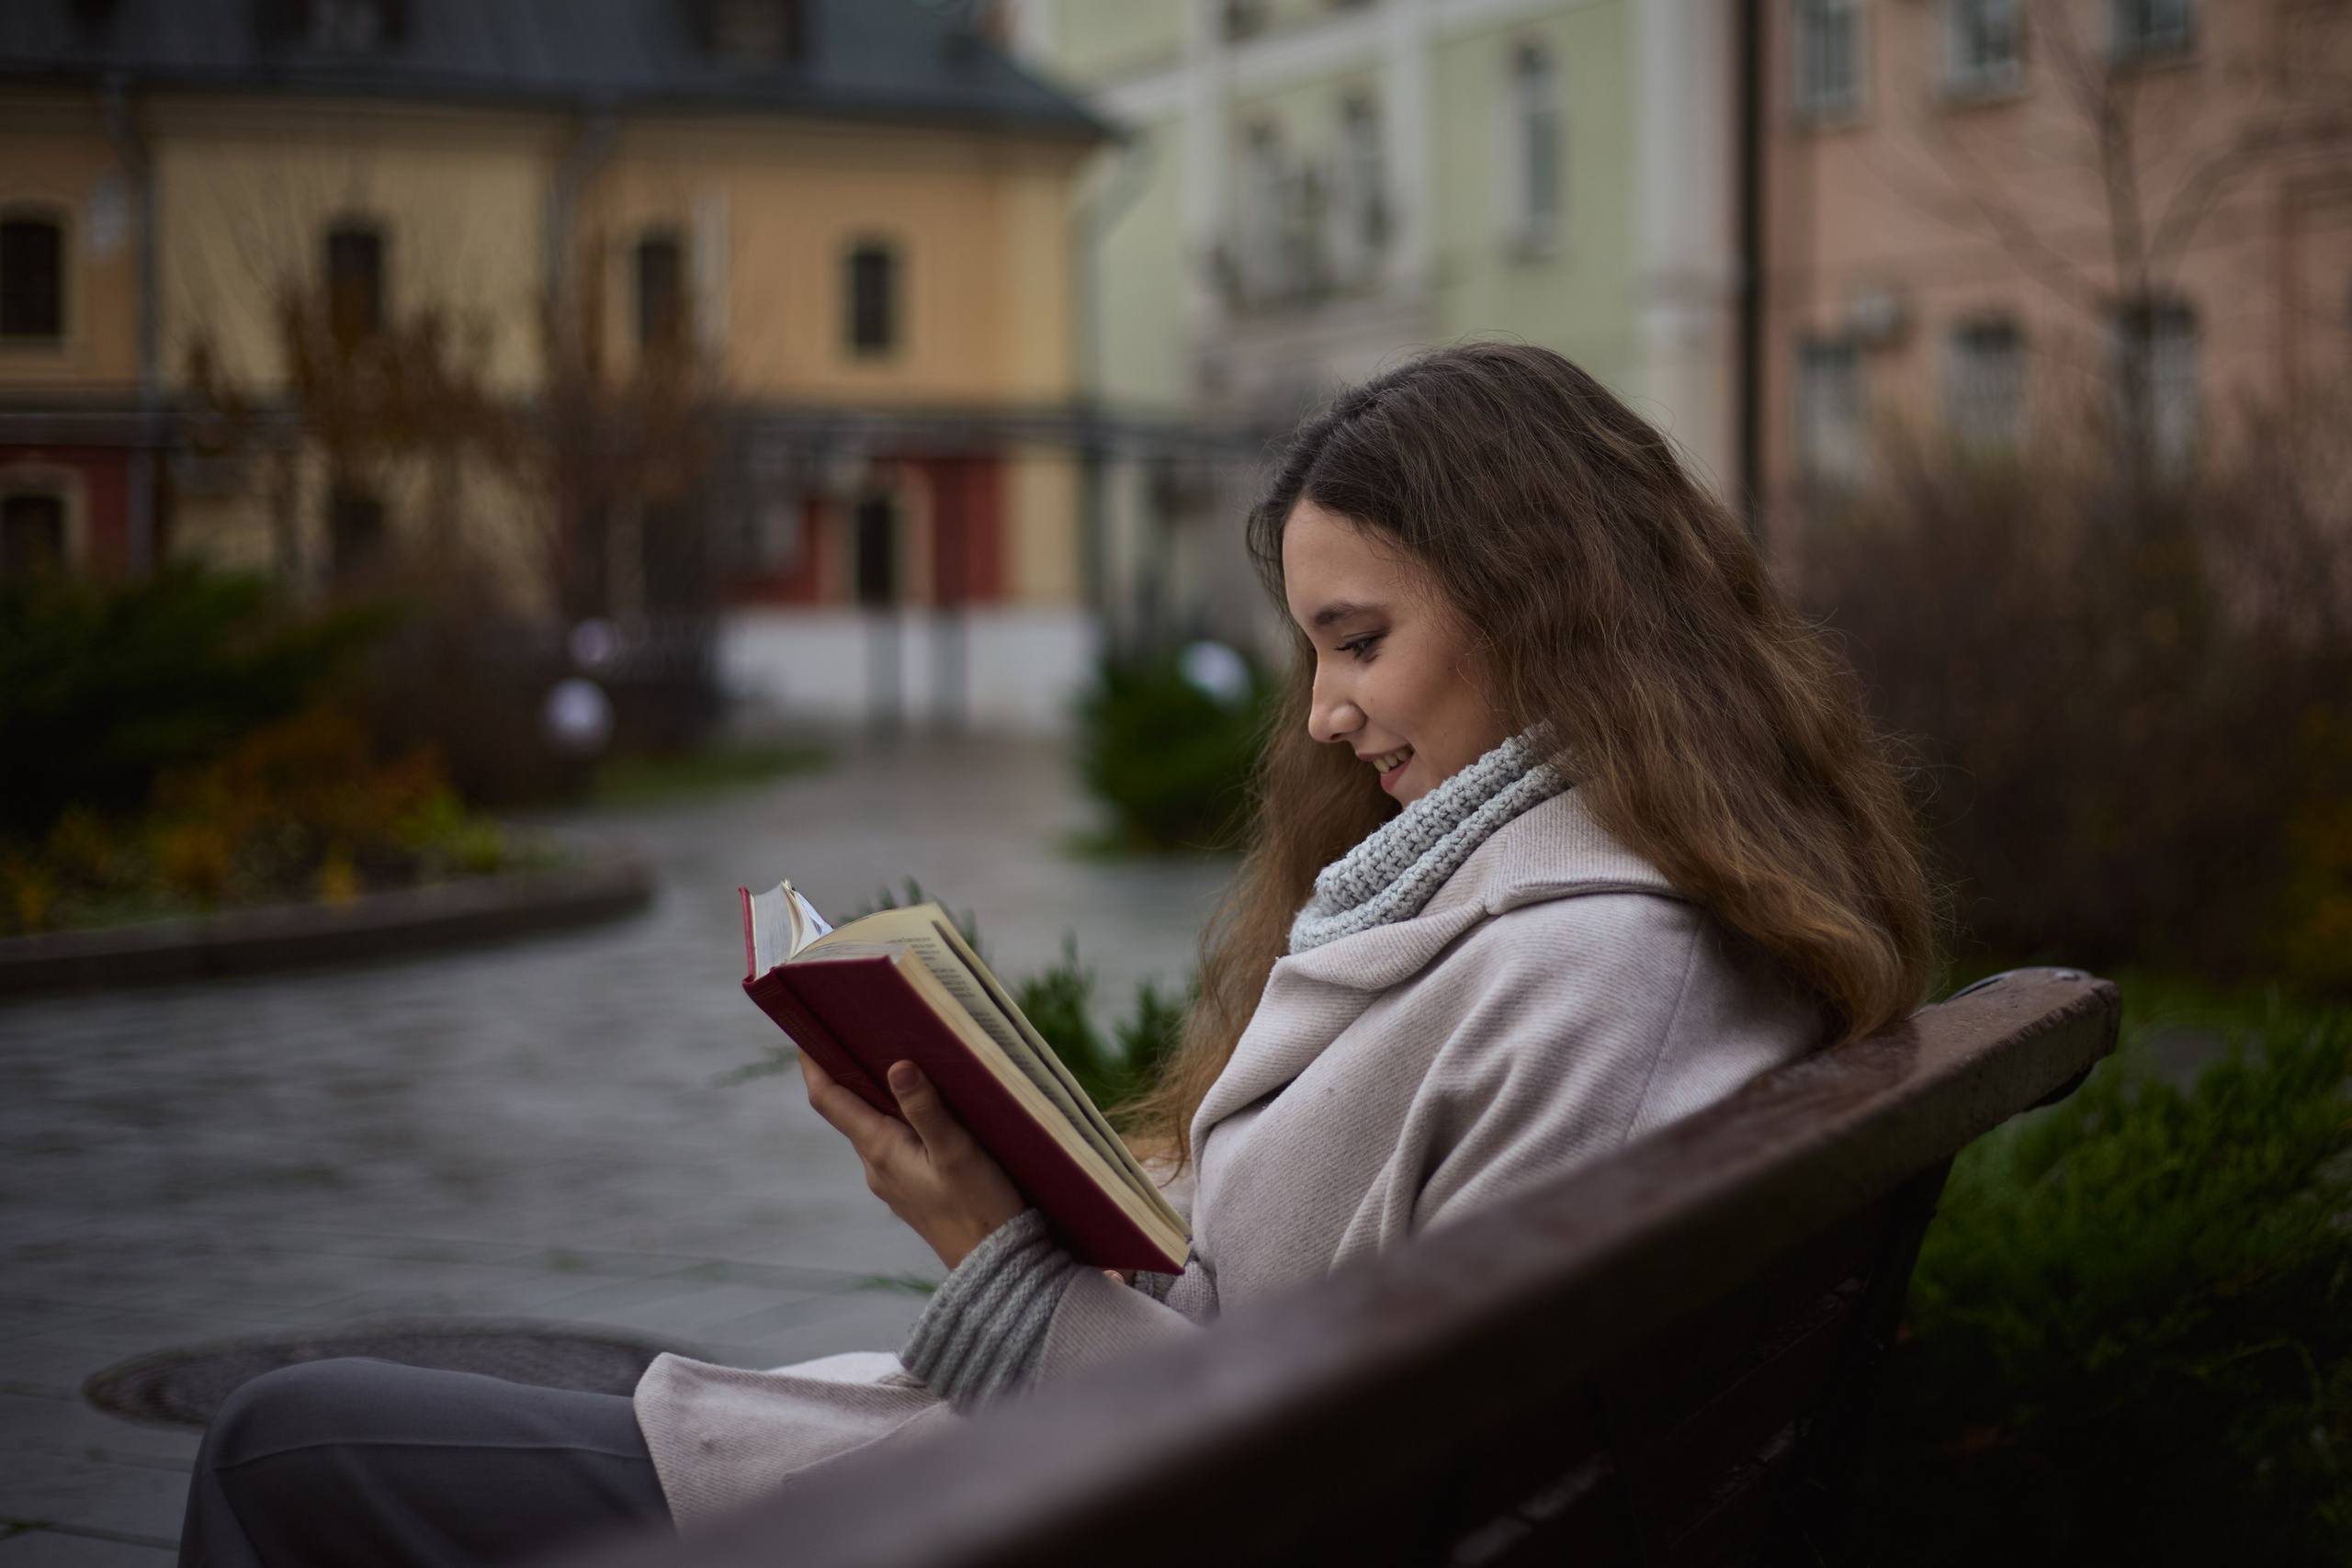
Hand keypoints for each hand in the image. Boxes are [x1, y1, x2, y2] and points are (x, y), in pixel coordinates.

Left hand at [798, 1051, 1025, 1270]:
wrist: (994, 1266)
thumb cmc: (979, 1207)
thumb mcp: (956, 1151)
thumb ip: (926, 1109)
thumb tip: (897, 1066)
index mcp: (880, 1149)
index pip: (828, 1100)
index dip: (812, 1064)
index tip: (806, 1030)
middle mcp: (876, 1165)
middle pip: (848, 1108)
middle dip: (849, 1070)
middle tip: (859, 1028)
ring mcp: (892, 1180)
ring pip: (874, 1126)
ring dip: (877, 1094)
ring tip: (897, 1057)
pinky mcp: (911, 1189)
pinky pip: (894, 1143)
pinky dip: (898, 1118)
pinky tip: (926, 1107)